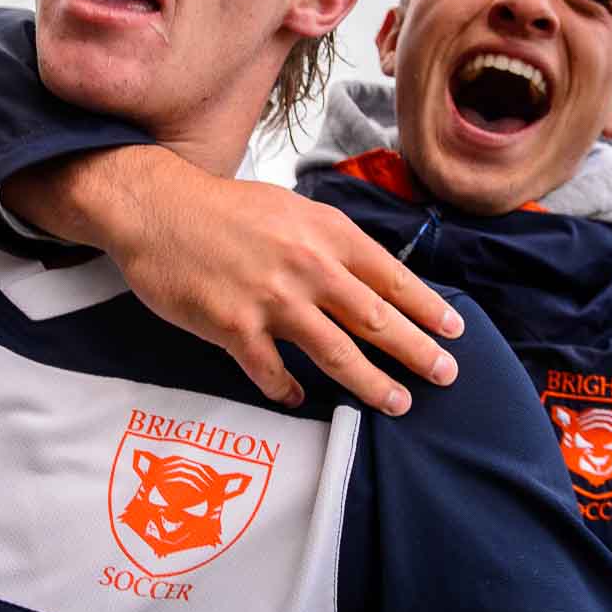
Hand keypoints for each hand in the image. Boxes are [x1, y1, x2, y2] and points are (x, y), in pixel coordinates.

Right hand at [8, 151, 461, 414]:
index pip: (392, 278)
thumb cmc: (223, 209)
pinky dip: (286, 389)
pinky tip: (295, 398)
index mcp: (326, 234)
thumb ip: (329, 243)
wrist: (157, 210)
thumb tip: (368, 275)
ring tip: (397, 402)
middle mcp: (307, 267)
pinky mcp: (234, 328)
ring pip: (336, 353)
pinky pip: (271, 372)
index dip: (428, 309)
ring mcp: (271, 300)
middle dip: (418, 352)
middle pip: (376, 320)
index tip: (454, 332)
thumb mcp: (290, 209)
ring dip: (372, 383)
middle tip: (446, 376)